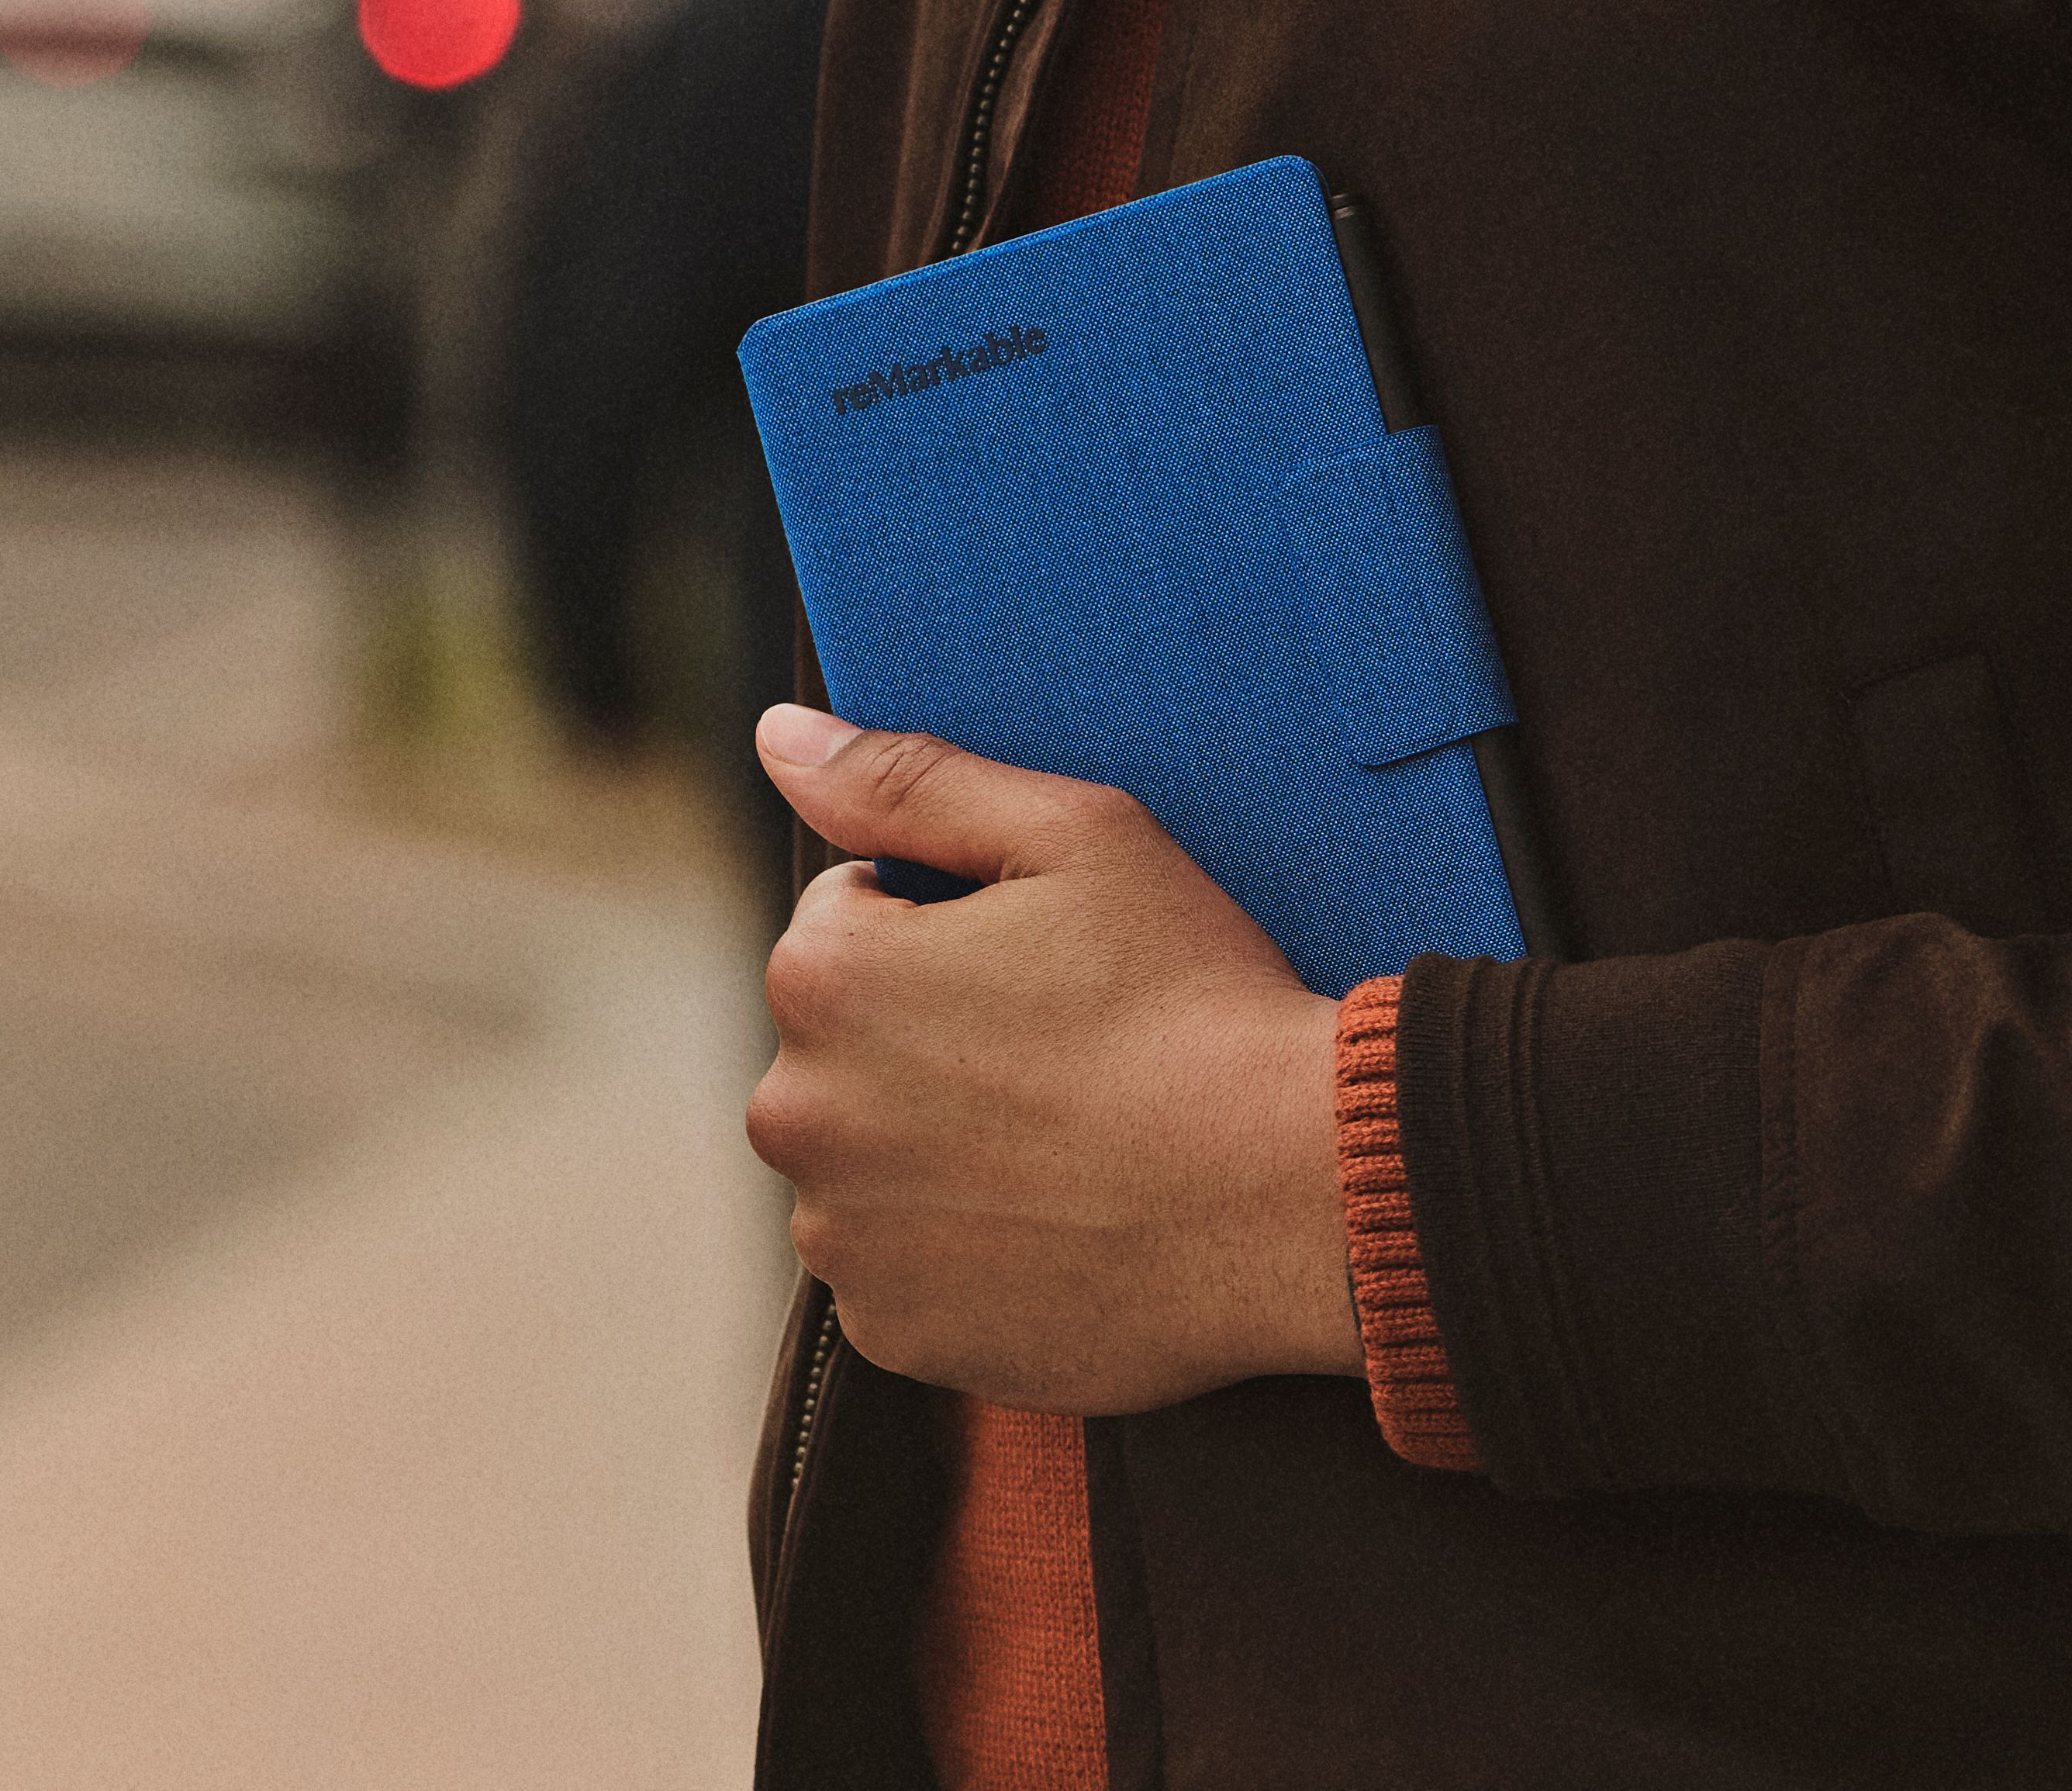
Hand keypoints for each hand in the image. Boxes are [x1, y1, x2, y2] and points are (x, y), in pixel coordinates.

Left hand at [742, 705, 1364, 1412]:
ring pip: (868, 1161)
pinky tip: (1060, 1221)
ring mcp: (843, 1238)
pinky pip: (903, 1270)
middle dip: (926, 1039)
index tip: (1046, 961)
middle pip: (844, 1049)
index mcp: (824, 976)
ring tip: (1072, 1142)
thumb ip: (908, 781)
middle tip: (1066, 1053)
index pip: (844, 920)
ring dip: (936, 1148)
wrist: (1293, 1193)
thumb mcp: (1076, 837)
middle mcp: (797, 1114)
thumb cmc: (1193, 999)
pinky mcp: (895, 1335)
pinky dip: (963, 1249)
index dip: (951, 927)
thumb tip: (778, 738)